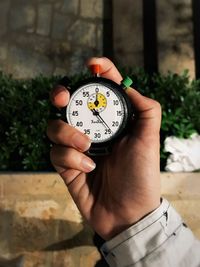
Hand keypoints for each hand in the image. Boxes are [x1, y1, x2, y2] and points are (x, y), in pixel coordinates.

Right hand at [47, 57, 160, 239]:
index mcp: (111, 122)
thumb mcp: (149, 140)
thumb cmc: (141, 176)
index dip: (97, 73)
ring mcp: (76, 148)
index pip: (101, 91)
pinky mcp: (66, 166)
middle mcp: (92, 131)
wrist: (128, 212)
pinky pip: (56, 153)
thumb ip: (147, 110)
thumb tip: (130, 87)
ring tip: (87, 147)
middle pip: (67, 104)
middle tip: (64, 98)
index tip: (93, 64)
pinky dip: (70, 158)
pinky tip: (88, 169)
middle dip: (61, 95)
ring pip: (55, 126)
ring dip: (67, 133)